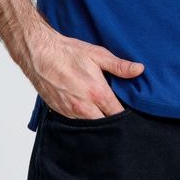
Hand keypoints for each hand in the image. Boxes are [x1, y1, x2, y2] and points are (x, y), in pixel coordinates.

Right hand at [26, 25, 144, 118]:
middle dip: (113, 122)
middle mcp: (84, 106)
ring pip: (90, 126)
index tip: (131, 112)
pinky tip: (87, 111)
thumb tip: (139, 70)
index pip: (118, 114)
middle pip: (105, 125)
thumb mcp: (97, 55)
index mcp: (97, 92)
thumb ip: (119, 66)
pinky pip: (76, 124)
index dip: (126, 115)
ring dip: (98, 122)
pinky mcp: (60, 112)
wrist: (40, 54)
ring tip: (103, 113)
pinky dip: (83, 120)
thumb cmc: (68, 52)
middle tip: (117, 114)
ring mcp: (70, 112)